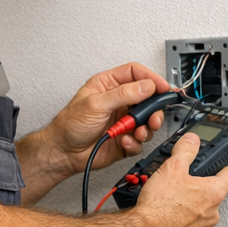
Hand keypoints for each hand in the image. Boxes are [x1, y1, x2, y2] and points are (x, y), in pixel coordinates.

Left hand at [45, 63, 170, 174]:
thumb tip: (147, 86)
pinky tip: (125, 141)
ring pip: (148, 121)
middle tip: (154, 116)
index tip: (163, 88)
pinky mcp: (127, 138)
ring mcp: (125, 121)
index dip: (152, 79)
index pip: (136, 74)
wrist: (64, 153)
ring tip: (139, 132)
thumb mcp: (96, 104)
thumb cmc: (70, 125)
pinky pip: (141, 140)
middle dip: (154, 109)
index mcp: (110, 85)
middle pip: (148, 99)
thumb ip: (123, 94)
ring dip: (147, 128)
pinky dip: (136, 143)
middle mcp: (120, 102)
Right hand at [135, 132, 227, 226]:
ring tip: (173, 197)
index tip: (218, 165)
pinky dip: (181, 219)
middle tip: (186, 181)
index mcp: (214, 193)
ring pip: (202, 211)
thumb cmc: (160, 206)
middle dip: (201, 187)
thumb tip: (192, 141)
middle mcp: (212, 213)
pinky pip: (189, 225)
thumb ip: (186, 150)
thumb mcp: (172, 167)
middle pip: (214, 194)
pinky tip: (167, 213)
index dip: (225, 167)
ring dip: (191, 204)